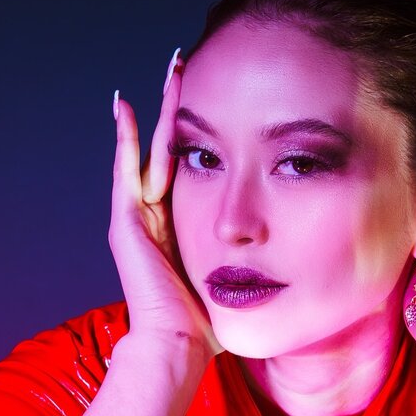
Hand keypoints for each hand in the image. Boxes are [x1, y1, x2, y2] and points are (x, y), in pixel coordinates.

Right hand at [109, 56, 220, 358]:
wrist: (180, 346)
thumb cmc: (209, 326)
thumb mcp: (234, 282)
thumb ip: (250, 262)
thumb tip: (291, 256)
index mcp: (179, 232)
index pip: (190, 172)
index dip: (201, 137)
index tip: (217, 105)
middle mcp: (155, 221)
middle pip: (169, 151)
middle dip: (180, 110)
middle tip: (188, 69)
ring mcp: (137, 221)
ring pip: (152, 151)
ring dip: (162, 111)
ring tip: (171, 72)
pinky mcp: (127, 225)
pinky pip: (126, 172)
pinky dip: (125, 140)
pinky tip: (125, 107)